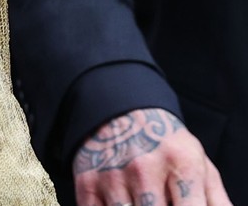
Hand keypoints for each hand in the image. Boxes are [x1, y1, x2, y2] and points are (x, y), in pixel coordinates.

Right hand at [72, 107, 232, 205]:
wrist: (117, 107)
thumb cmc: (165, 144)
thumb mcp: (198, 163)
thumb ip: (217, 202)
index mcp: (180, 162)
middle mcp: (144, 167)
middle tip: (162, 203)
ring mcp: (112, 176)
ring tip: (144, 202)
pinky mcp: (86, 183)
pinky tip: (121, 203)